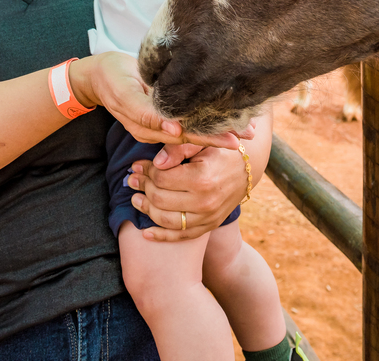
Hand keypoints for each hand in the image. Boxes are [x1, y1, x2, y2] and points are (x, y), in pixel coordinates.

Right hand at [73, 54, 251, 149]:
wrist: (98, 74)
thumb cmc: (112, 78)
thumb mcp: (125, 93)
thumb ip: (146, 113)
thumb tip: (173, 128)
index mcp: (149, 125)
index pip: (185, 134)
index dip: (210, 137)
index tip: (233, 140)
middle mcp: (156, 129)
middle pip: (192, 135)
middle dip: (221, 136)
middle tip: (250, 134)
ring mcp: (158, 124)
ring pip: (191, 131)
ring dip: (217, 131)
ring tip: (246, 130)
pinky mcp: (160, 115)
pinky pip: (185, 123)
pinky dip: (205, 123)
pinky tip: (225, 120)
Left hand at [127, 145, 246, 240]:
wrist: (246, 169)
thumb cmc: (220, 151)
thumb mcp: (202, 142)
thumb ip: (178, 149)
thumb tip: (156, 163)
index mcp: (202, 177)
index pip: (161, 178)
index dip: (145, 171)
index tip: (137, 166)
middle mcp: (205, 201)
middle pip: (160, 199)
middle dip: (142, 188)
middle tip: (132, 179)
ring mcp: (208, 217)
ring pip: (166, 220)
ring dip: (146, 210)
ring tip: (136, 199)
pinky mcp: (209, 226)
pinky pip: (181, 236)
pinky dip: (161, 237)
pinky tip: (145, 232)